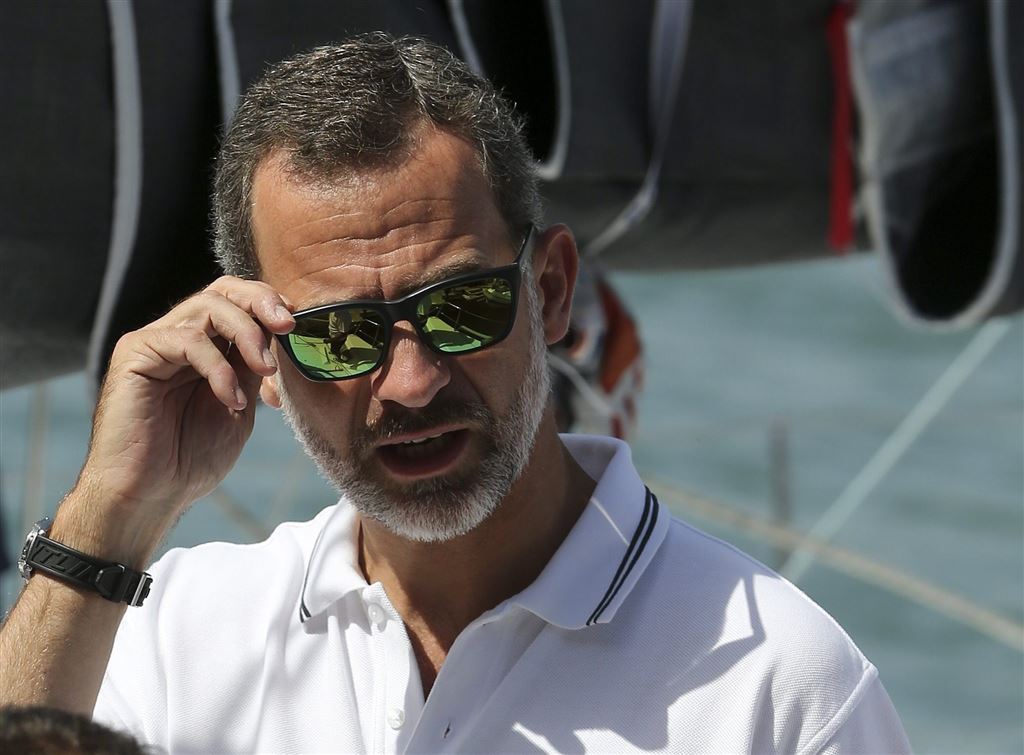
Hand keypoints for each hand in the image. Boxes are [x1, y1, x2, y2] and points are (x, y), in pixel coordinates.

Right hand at [63, 276, 294, 555]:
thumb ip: (252, 367)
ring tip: (264, 372)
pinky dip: (218, 368)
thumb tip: (281, 333)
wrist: (150, 496)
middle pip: (222, 291)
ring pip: (207, 307)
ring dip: (247, 335)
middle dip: (261, 302)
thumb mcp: (239, 404)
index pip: (237, 302)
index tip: (298, 325)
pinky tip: (231, 401)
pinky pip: (186, 340)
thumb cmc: (192, 458)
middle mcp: (177, 336)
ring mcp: (155, 342)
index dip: (269, 304)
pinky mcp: (135, 353)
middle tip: (288, 327)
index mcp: (204, 346)